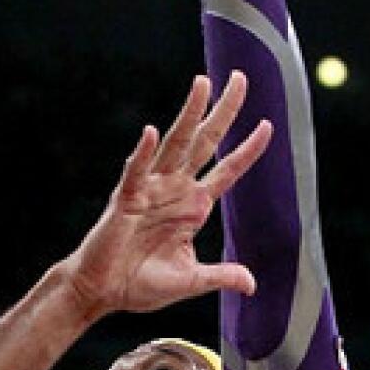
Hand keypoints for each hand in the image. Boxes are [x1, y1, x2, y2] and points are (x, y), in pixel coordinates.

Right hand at [64, 71, 270, 316]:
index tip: (268, 125)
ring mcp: (151, 190)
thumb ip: (220, 276)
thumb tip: (251, 284)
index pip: (227, 171)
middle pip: (205, 143)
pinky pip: (136, 171)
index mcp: (193, 208)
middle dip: (224, 111)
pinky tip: (152, 132)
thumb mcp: (189, 281)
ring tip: (203, 83)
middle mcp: (175, 190)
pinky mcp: (126, 198)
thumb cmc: (140, 285)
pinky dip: (144, 152)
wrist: (102, 292)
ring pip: (174, 144)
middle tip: (239, 78)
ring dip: (189, 113)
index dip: (247, 149)